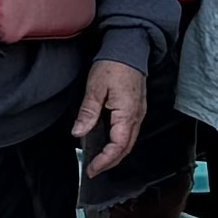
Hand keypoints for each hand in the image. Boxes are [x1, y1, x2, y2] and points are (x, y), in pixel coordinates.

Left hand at [76, 57, 150, 173]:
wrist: (130, 48)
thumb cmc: (113, 65)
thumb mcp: (96, 88)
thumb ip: (88, 112)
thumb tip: (78, 133)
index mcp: (127, 114)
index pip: (117, 147)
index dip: (104, 161)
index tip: (91, 169)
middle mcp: (136, 117)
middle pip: (125, 149)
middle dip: (109, 162)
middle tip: (93, 169)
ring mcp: (138, 114)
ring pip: (128, 142)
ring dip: (115, 154)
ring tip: (99, 160)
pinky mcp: (137, 109)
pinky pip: (129, 133)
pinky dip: (119, 143)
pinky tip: (107, 143)